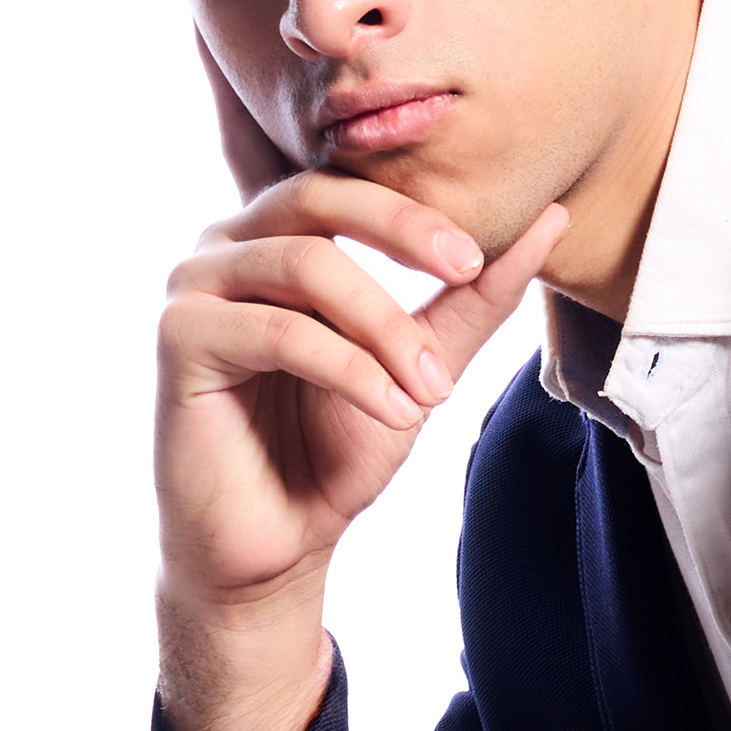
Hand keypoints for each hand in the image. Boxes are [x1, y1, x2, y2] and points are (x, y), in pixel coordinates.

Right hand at [155, 167, 568, 608]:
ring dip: (385, 327)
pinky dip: (348, 369)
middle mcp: (225, 247)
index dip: (414, 210)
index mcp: (275, 238)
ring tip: (432, 391)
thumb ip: (472, 297)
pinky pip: (276, 331)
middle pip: (317, 198)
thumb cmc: (331, 452)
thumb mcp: (417, 363)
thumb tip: (552, 219)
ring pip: (305, 267)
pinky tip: (392, 411)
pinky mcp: (178, 340)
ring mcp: (193, 288)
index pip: (345, 184)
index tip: (480, 257)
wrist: (276, 546)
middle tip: (469, 273)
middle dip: (403, 233)